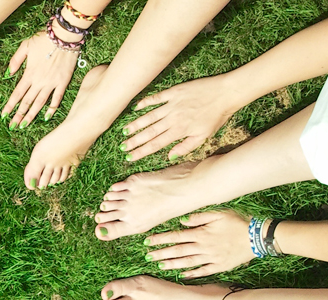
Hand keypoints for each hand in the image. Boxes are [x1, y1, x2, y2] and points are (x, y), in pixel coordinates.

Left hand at [2, 32, 76, 128]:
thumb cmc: (44, 39)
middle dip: (18, 115)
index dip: (10, 106)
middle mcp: (39, 82)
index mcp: (28, 74)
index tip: (4, 116)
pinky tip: (46, 117)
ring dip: (31, 116)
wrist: (64, 36)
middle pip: (27, 102)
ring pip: (39, 103)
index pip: (17, 94)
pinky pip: (57, 99)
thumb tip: (8, 74)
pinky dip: (51, 109)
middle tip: (12, 126)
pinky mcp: (63, 82)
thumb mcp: (25, 46)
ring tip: (24, 126)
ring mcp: (51, 83)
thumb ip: (15, 61)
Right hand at [123, 75, 239, 160]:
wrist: (226, 93)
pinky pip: (156, 98)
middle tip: (122, 147)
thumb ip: (185, 147)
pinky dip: (145, 102)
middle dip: (134, 141)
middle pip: (149, 132)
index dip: (141, 152)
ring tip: (124, 131)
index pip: (156, 144)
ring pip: (149, 116)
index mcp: (179, 131)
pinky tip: (136, 108)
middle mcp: (172, 119)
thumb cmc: (217, 116)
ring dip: (135, 124)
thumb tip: (170, 157)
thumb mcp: (204, 136)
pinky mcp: (173, 92)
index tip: (130, 158)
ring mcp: (172, 104)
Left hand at [145, 210, 253, 278]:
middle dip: (161, 253)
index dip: (160, 239)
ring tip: (159, 265)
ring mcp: (211, 258)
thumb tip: (181, 221)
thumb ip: (198, 217)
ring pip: (187, 262)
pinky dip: (191, 275)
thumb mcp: (218, 214)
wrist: (257, 237)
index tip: (147, 242)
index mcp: (201, 234)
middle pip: (177, 251)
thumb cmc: (237, 222)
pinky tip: (181, 277)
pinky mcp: (219, 266)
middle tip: (147, 257)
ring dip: (172, 264)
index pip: (175, 237)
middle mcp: (203, 247)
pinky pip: (202, 272)